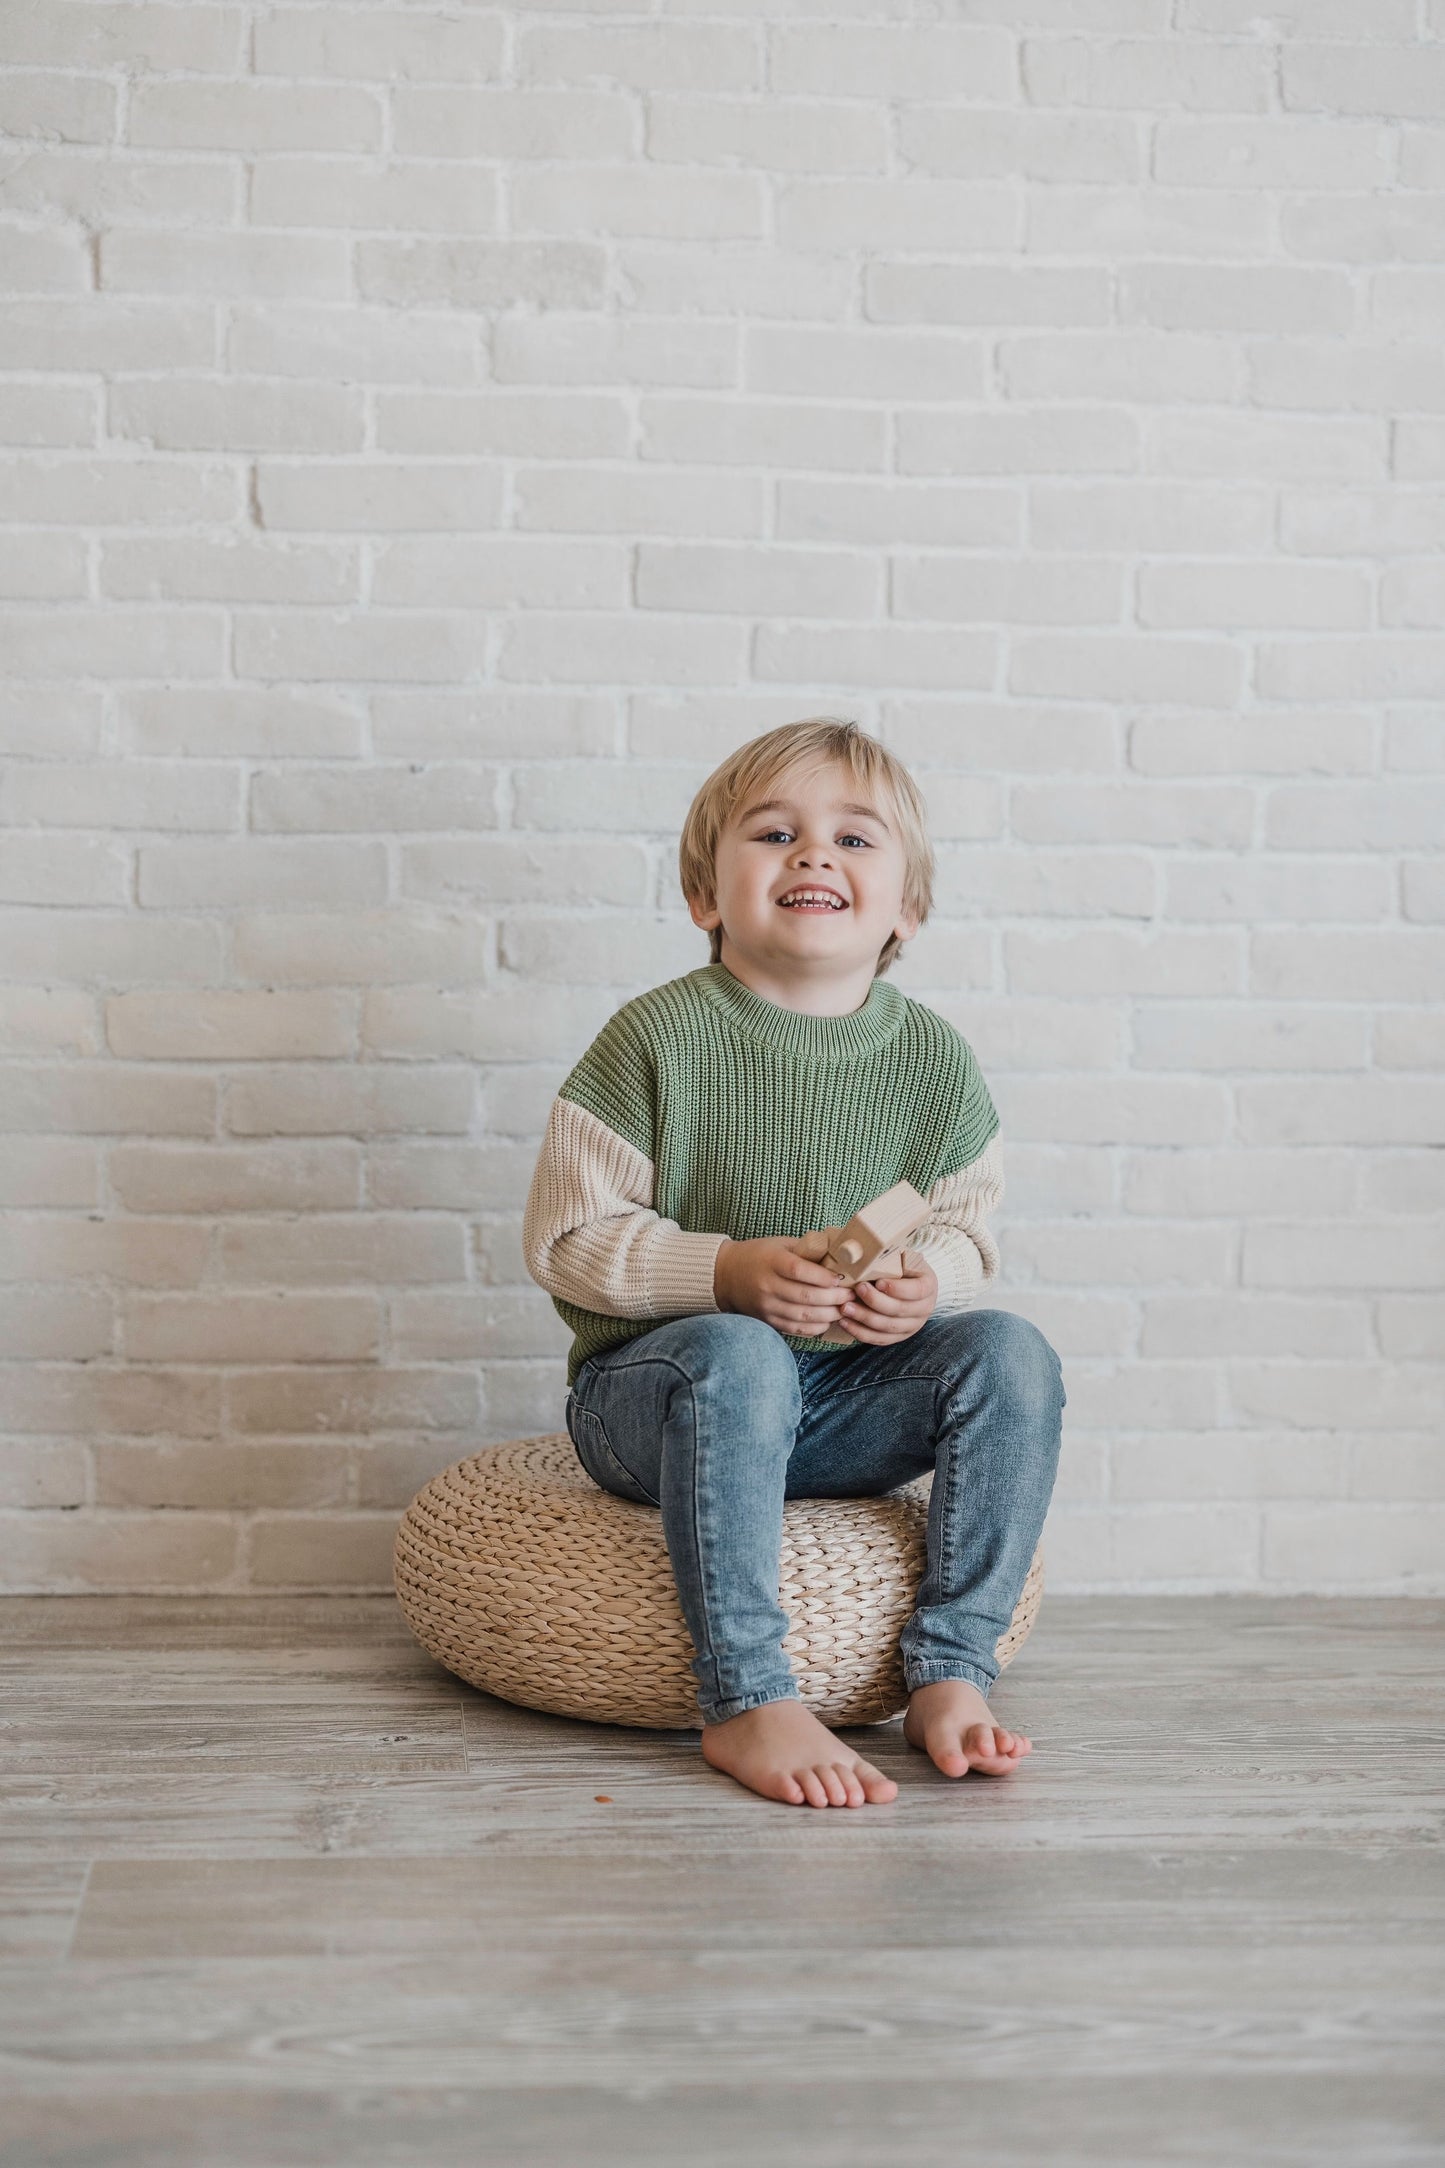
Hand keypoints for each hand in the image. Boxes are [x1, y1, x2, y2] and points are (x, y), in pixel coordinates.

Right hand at [713, 1234, 851, 1338]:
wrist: (726, 1274)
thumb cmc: (759, 1255)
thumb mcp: (780, 1244)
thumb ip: (807, 1250)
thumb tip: (841, 1254)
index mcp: (771, 1262)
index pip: (800, 1271)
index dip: (823, 1277)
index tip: (841, 1278)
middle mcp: (767, 1285)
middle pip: (806, 1296)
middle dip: (834, 1298)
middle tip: (851, 1295)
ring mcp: (767, 1306)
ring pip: (803, 1316)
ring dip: (829, 1314)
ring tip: (845, 1309)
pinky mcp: (768, 1320)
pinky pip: (795, 1329)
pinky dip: (815, 1327)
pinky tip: (828, 1320)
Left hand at [831, 1249, 937, 1347]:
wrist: (910, 1283)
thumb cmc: (902, 1266)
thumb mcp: (903, 1258)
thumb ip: (892, 1257)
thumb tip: (868, 1253)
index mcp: (929, 1286)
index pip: (917, 1290)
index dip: (898, 1289)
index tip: (879, 1282)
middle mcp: (925, 1309)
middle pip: (899, 1310)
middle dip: (875, 1301)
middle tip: (857, 1290)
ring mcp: (913, 1325)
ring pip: (888, 1327)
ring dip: (864, 1318)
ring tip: (845, 1308)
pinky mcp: (899, 1336)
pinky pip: (879, 1339)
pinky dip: (860, 1332)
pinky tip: (845, 1322)